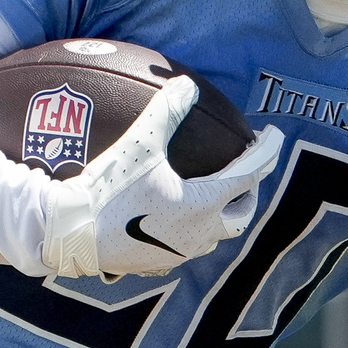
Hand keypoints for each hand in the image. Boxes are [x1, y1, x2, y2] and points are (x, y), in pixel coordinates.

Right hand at [35, 75, 284, 279]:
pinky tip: (179, 218)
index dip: (265, 154)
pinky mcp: (160, 264)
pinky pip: (189, 246)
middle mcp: (199, 233)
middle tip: (246, 173)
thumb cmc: (108, 188)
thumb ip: (166, 111)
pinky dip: (195, 229)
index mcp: (203, 204)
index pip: (248, 176)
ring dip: (223, 214)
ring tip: (215, 195)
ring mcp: (180, 253)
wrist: (72, 233)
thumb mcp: (139, 143)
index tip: (274, 138)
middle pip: (241, 215)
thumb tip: (186, 83)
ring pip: (216, 235)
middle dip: (249, 193)